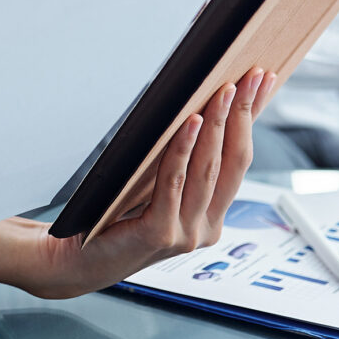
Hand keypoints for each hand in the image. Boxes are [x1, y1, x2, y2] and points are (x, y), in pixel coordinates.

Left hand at [25, 68, 274, 297]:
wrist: (76, 259)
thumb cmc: (113, 219)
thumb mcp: (156, 191)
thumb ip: (180, 166)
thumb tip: (196, 111)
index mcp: (210, 218)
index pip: (240, 162)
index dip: (252, 121)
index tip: (262, 85)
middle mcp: (205, 229)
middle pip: (232, 163)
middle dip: (243, 115)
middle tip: (251, 79)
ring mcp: (186, 234)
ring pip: (208, 170)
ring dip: (217, 125)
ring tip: (223, 92)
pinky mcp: (160, 234)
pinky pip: (174, 181)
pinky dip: (183, 149)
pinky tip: (190, 123)